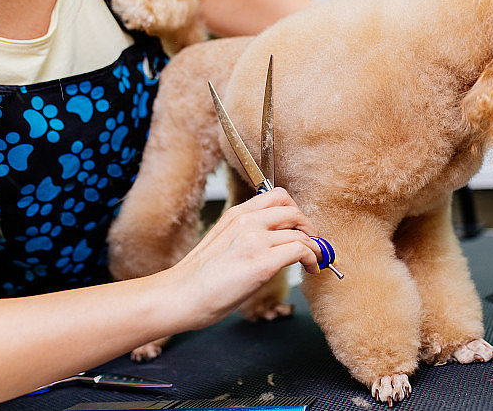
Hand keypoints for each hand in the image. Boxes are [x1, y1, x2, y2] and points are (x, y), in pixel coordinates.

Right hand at [163, 188, 322, 329]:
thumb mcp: (222, 244)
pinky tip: (311, 269)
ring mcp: (254, 240)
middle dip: (309, 227)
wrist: (177, 297)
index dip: (296, 212)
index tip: (302, 228)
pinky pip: (301, 249)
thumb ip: (247, 236)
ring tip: (316, 261)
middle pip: (293, 210)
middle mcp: (246, 221)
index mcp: (236, 215)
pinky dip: (313, 258)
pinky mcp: (261, 262)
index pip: (277, 196)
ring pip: (301, 232)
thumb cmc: (197, 280)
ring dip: (315, 247)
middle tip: (314, 243)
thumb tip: (276, 242)